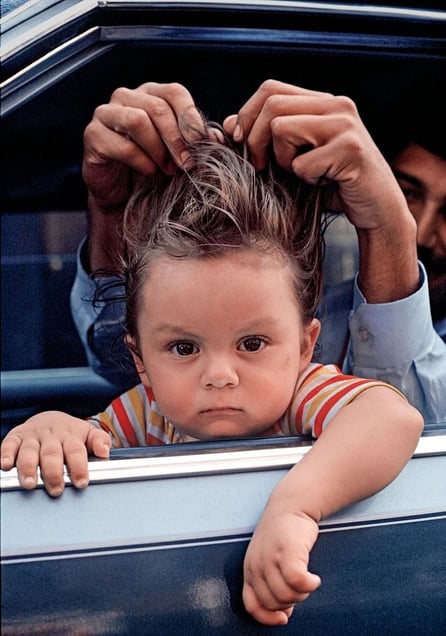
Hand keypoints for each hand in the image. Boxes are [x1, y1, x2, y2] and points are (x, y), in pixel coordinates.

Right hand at [0, 412, 110, 496]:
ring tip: (30, 483)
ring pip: (29, 452)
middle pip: (52, 454)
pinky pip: (9, 444)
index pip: (76, 451)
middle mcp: (51, 436)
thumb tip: (105, 451)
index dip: (79, 467)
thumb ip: (99, 441)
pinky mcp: (16, 437)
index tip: (81, 482)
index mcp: (70, 435)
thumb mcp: (87, 433)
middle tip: (56, 489)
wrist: (48, 418)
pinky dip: (6, 454)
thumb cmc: (69, 433)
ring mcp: (32, 437)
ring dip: (28, 467)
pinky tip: (6, 465)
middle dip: (53, 473)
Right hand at [83, 82, 205, 271]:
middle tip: (187, 164)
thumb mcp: (181, 154)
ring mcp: (106, 114)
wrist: (124, 197)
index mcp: (150, 94)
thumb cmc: (155, 169)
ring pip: (138, 120)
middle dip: (177, 139)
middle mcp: (126, 97)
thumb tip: (218, 137)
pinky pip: (123, 144)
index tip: (203, 145)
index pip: (175, 92)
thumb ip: (198, 141)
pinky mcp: (93, 136)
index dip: (191, 118)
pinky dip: (142, 163)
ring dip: (158, 150)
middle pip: (157, 107)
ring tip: (166, 170)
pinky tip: (149, 173)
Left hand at [224, 79, 406, 230]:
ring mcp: (346, 126)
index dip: (247, 114)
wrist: (377, 210)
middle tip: (259, 167)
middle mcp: (337, 106)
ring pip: (281, 129)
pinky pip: (301, 163)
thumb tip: (228, 125)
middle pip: (272, 105)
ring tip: (303, 174)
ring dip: (282, 161)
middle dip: (254, 140)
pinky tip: (324, 184)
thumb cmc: (333, 186)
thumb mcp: (294, 159)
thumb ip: (266, 139)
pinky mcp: (351, 150)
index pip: (270, 89)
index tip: (239, 142)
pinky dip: (305, 180)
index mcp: (323, 102)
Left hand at [243, 507, 320, 625]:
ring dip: (302, 594)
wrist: (291, 505)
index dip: (267, 617)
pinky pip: (298, 581)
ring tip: (308, 581)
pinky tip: (314, 578)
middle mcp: (256, 564)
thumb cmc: (282, 534)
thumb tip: (282, 615)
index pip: (251, 604)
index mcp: (249, 568)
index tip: (284, 619)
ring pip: (287, 594)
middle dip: (291, 602)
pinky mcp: (288, 550)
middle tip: (301, 588)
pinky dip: (309, 585)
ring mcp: (270, 557)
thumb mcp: (269, 560)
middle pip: (273, 602)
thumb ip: (272, 584)